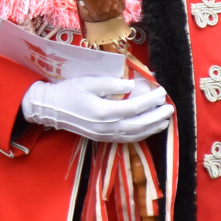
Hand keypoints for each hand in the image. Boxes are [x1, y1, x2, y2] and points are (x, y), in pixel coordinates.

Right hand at [21, 75, 172, 142]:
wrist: (51, 109)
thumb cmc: (68, 91)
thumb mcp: (88, 81)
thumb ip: (111, 83)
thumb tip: (132, 85)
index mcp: (103, 111)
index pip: (135, 107)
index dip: (150, 100)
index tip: (161, 92)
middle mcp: (107, 127)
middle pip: (139, 124)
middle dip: (157, 116)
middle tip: (170, 108)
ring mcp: (105, 135)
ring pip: (135, 134)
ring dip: (152, 128)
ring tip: (165, 120)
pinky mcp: (103, 138)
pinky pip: (127, 139)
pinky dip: (141, 135)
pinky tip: (148, 129)